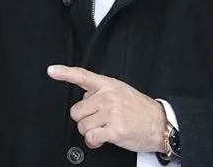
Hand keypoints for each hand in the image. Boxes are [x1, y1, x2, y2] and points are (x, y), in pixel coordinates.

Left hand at [48, 65, 166, 152]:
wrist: (161, 124)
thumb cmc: (141, 110)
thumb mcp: (122, 92)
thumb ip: (102, 92)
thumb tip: (85, 99)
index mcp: (109, 85)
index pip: (83, 76)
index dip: (65, 73)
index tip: (52, 71)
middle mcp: (108, 97)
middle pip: (76, 111)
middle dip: (84, 119)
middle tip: (98, 120)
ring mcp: (111, 113)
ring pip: (82, 126)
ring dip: (90, 132)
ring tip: (104, 129)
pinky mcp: (114, 130)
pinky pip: (91, 137)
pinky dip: (94, 141)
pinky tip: (103, 139)